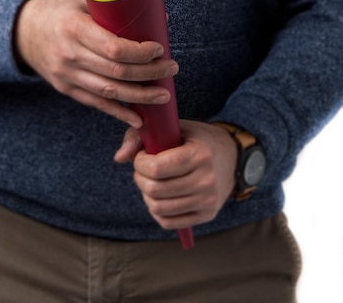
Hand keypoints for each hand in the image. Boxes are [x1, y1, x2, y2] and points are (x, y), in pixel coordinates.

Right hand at [13, 0, 178, 127]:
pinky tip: (139, 118)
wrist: (23, 31)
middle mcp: (69, 54)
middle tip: (171, 68)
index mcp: (74, 28)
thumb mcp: (81, 0)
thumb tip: (156, 15)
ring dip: (141, 96)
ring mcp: (66, 75)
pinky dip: (119, 112)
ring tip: (163, 94)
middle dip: (149, 73)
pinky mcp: (66, 89)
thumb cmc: (59, 10)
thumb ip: (114, 8)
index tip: (159, 48)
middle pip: (117, 71)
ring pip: (109, 92)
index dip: (141, 52)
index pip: (114, 48)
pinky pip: (96, 104)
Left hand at [114, 120, 236, 228]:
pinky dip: (157, 210)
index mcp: (199, 155)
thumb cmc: (194, 139)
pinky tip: (160, 195)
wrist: (231, 155)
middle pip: (155, 190)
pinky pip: (169, 222)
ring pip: (159, 208)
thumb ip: (140, 137)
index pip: (156, 169)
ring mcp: (208, 201)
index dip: (140, 163)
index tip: (143, 156)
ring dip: (146, 194)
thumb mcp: (172, 128)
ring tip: (151, 181)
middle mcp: (206, 180)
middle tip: (143, 169)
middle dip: (140, 178)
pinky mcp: (207, 215)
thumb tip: (118, 158)